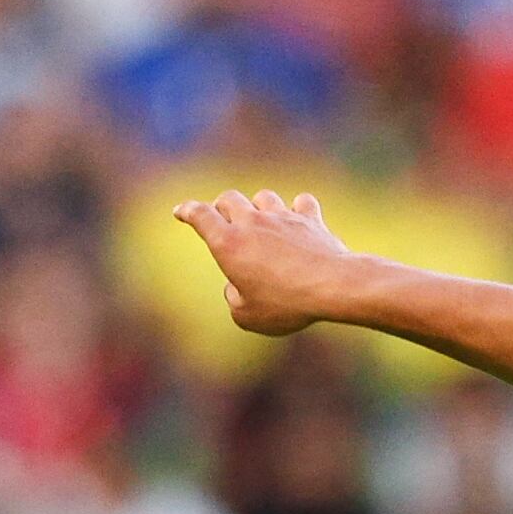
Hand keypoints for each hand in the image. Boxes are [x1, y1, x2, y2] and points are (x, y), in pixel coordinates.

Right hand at [169, 188, 356, 338]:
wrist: (331, 287)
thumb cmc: (285, 304)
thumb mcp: (247, 316)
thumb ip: (234, 299)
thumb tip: (236, 287)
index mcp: (227, 243)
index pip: (200, 215)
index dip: (187, 211)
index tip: (181, 211)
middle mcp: (252, 223)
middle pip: (229, 199)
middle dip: (222, 208)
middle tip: (224, 220)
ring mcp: (282, 217)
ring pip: (263, 197)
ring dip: (259, 207)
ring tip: (263, 223)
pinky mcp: (310, 220)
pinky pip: (302, 202)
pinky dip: (299, 209)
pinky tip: (300, 220)